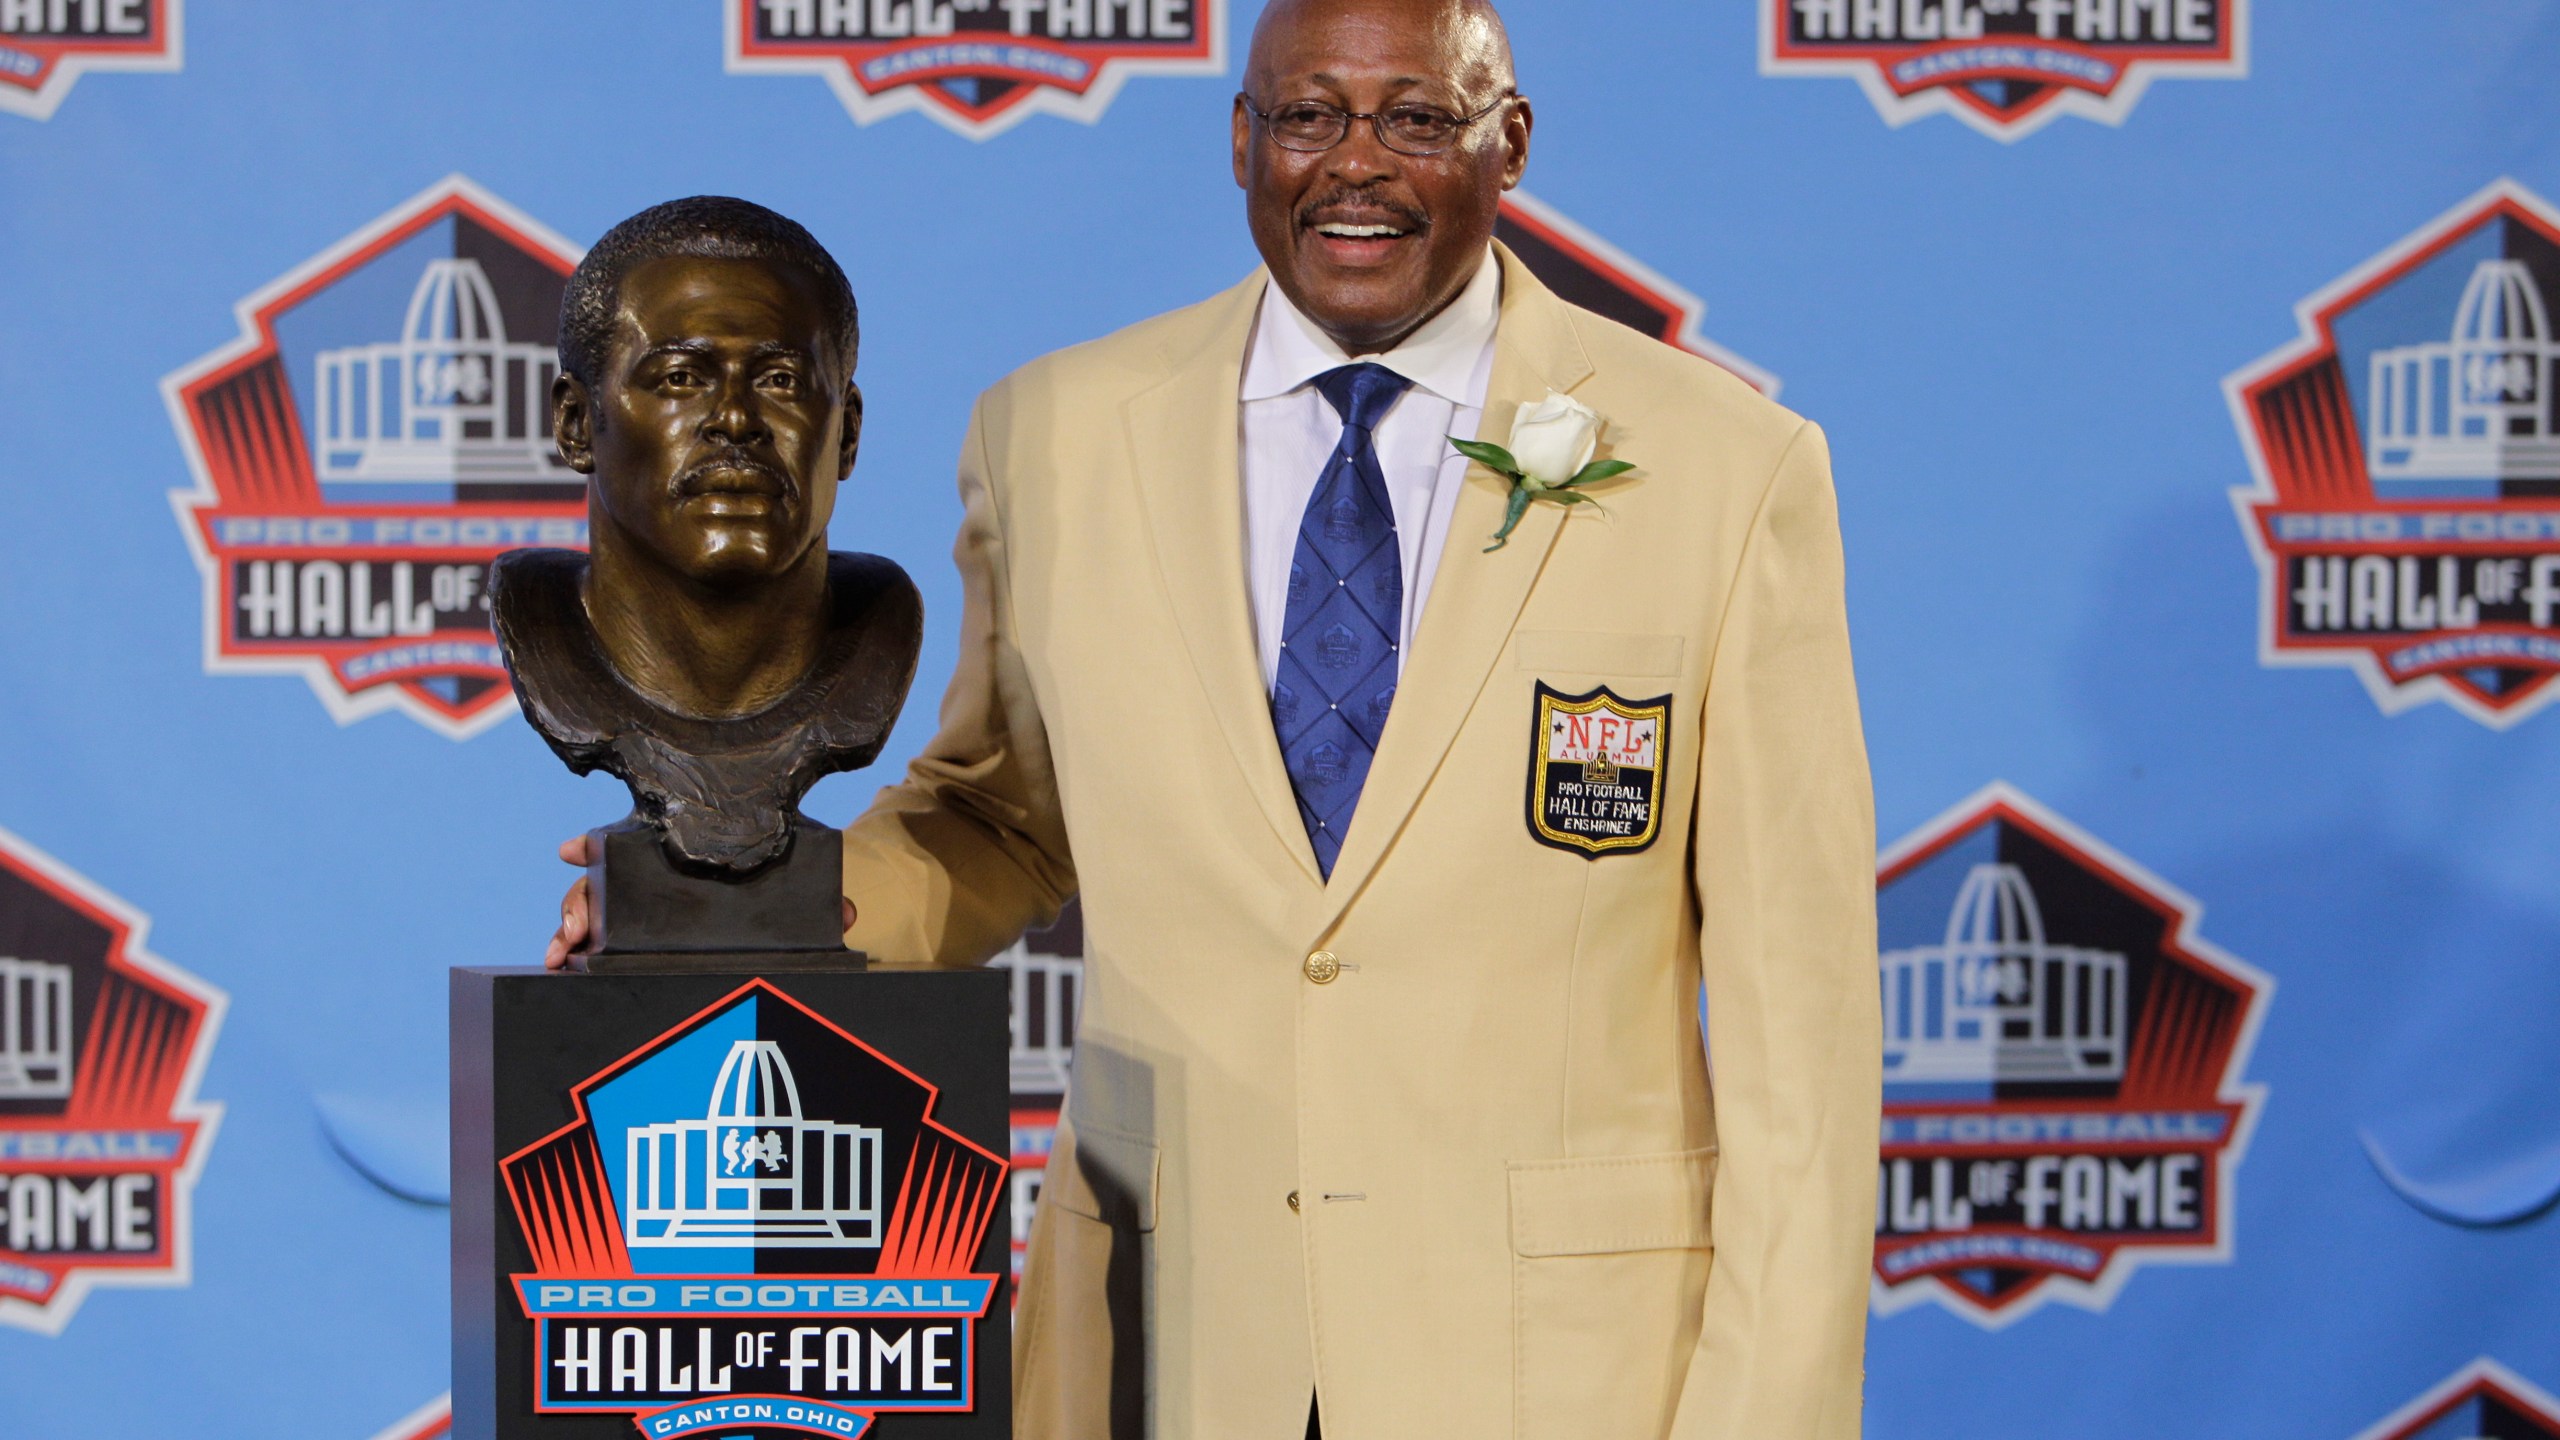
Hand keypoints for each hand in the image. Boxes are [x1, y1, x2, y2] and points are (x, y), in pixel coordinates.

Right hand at [541, 834, 857, 970]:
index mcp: (684, 850)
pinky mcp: (637, 933)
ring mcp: (641, 904)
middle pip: (604, 881)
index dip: (597, 845)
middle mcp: (654, 873)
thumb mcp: (795, 881)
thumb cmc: (775, 880)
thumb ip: (821, 899)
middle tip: (573, 930)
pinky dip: (575, 948)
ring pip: (593, 909)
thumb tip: (848, 915)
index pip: (634, 840)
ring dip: (570, 929)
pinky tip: (561, 964)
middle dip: (580, 902)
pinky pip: (599, 938)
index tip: (572, 850)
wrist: (776, 906)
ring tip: (560, 954)